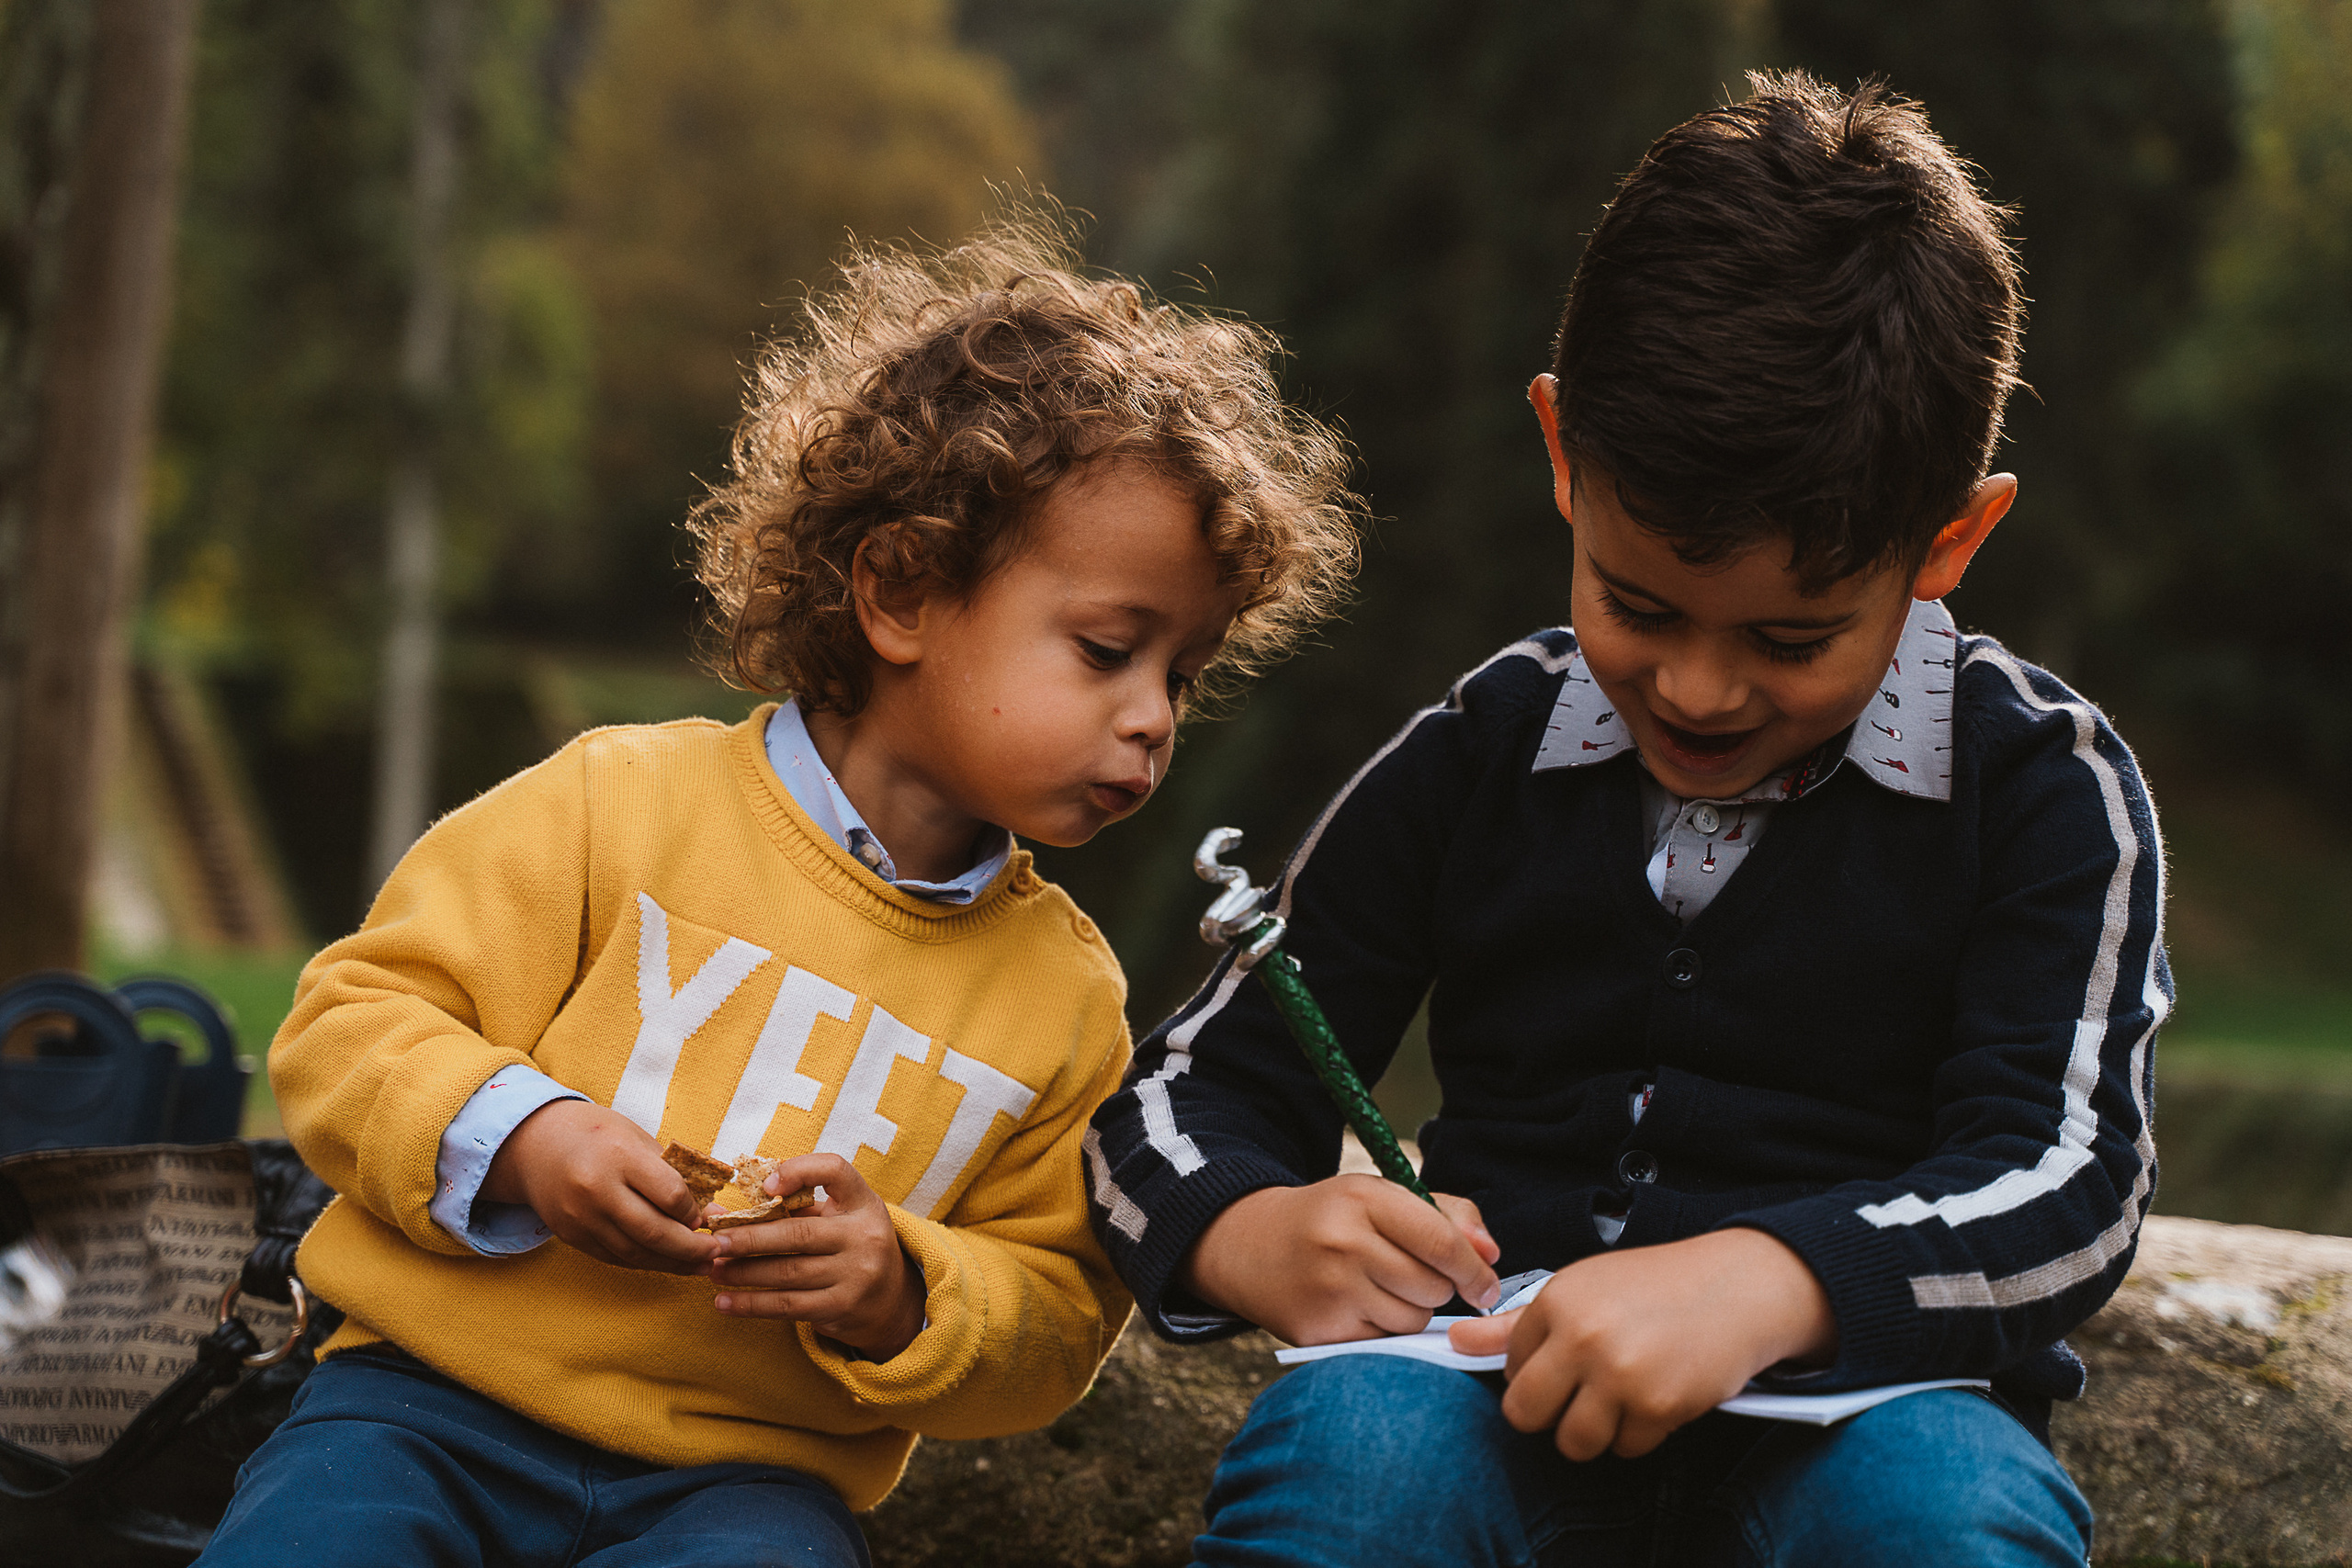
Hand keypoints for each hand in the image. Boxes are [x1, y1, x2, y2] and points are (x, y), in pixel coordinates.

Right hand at [479, 1099, 719, 1274]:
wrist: (534, 1143)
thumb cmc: (596, 1134)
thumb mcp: (637, 1139)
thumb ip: (673, 1175)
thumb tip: (712, 1213)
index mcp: (620, 1157)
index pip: (670, 1196)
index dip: (694, 1212)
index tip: (708, 1217)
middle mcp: (597, 1190)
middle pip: (655, 1233)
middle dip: (692, 1249)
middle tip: (716, 1254)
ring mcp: (581, 1217)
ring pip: (635, 1253)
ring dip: (671, 1263)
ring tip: (698, 1266)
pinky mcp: (571, 1236)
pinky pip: (615, 1258)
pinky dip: (644, 1262)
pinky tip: (665, 1262)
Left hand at [706, 1154, 927, 1360]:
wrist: (891, 1300)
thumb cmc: (850, 1247)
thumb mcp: (838, 1217)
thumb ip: (792, 1208)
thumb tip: (720, 1212)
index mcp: (863, 1203)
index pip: (836, 1171)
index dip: (799, 1171)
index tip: (767, 1186)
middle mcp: (863, 1237)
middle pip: (798, 1233)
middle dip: (749, 1238)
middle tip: (715, 1242)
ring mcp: (855, 1275)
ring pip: (787, 1273)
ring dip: (744, 1273)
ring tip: (713, 1270)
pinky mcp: (841, 1307)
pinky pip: (788, 1306)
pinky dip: (752, 1305)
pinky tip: (725, 1303)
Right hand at [1179, 1175, 1501, 1344]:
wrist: (1248, 1245)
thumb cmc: (1331, 1219)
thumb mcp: (1381, 1197)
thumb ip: (1447, 1216)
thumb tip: (1491, 1255)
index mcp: (1363, 1198)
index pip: (1441, 1241)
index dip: (1474, 1269)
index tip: (1485, 1285)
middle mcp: (1344, 1242)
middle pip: (1432, 1287)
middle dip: (1437, 1288)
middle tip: (1410, 1276)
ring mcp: (1329, 1290)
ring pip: (1413, 1320)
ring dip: (1411, 1311)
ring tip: (1379, 1289)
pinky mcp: (1318, 1331)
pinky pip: (1385, 1343)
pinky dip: (1384, 1331)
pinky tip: (1358, 1308)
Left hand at [1446, 1228, 1835, 1460]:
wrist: (1736, 1287)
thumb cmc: (1655, 1288)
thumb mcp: (1583, 1289)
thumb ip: (1516, 1323)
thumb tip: (1454, 1342)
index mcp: (1557, 1300)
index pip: (1510, 1366)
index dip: (1536, 1373)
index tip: (1568, 1363)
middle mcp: (1582, 1335)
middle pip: (1524, 1414)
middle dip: (1547, 1416)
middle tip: (1577, 1400)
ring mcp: (1619, 1373)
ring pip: (1573, 1442)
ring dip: (1594, 1432)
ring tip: (1620, 1399)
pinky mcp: (1657, 1406)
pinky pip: (1626, 1448)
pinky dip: (1640, 1434)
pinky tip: (1656, 1397)